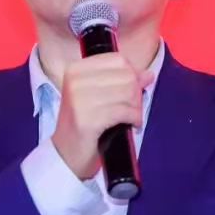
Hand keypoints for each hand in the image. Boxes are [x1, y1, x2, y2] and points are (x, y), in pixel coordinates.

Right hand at [51, 53, 154, 179]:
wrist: (66, 154)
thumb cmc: (84, 124)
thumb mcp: (97, 96)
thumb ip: (120, 82)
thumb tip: (147, 74)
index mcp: (76, 69)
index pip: (118, 60)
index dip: (133, 74)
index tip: (132, 91)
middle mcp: (75, 80)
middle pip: (125, 75)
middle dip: (136, 93)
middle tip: (132, 108)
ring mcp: (79, 100)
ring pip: (127, 92)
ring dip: (136, 107)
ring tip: (131, 117)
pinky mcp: (87, 120)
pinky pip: (124, 111)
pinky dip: (133, 118)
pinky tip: (131, 124)